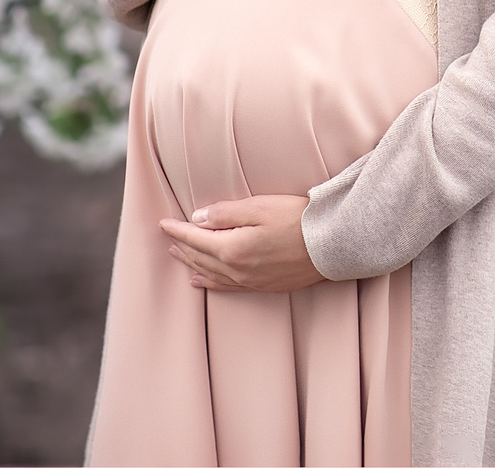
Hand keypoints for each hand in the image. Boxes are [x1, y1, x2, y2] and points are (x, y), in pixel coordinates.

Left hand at [161, 195, 321, 292]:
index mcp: (232, 248)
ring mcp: (249, 280)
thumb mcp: (260, 206)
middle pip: (200, 257)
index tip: (162, 223)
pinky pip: (226, 287)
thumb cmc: (298, 220)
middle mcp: (236, 269)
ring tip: (178, 256)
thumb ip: (226, 212)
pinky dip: (209, 283)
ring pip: (210, 273)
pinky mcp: (263, 285)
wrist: (331, 245)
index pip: (196, 238)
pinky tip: (200, 281)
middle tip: (168, 237)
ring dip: (191, 263)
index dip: (178, 230)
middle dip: (182, 246)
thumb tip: (198, 218)